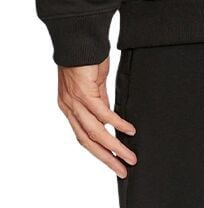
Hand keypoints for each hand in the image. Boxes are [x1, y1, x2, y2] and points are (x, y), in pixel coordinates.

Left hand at [57, 56, 136, 178]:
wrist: (79, 39)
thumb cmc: (86, 56)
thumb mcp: (93, 83)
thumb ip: (99, 100)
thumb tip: (108, 117)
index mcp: (69, 107)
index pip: (83, 136)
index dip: (98, 151)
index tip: (113, 161)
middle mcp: (69, 108)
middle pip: (88, 141)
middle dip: (107, 158)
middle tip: (123, 169)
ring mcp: (75, 102)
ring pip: (95, 133)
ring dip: (114, 147)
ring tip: (130, 156)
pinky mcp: (85, 93)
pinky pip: (103, 114)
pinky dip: (117, 124)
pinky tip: (129, 130)